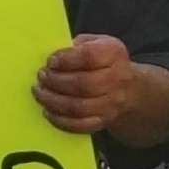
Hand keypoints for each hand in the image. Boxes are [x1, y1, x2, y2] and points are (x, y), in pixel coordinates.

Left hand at [35, 32, 155, 136]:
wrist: (128, 89)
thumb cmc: (103, 62)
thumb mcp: (95, 43)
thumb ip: (76, 45)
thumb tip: (52, 57)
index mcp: (114, 53)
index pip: (89, 57)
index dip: (66, 60)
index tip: (51, 61)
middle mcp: (117, 79)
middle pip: (82, 84)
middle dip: (56, 81)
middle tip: (41, 77)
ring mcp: (112, 103)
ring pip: (78, 107)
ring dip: (53, 101)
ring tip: (40, 92)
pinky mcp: (103, 121)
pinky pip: (79, 125)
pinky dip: (60, 120)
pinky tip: (48, 111)